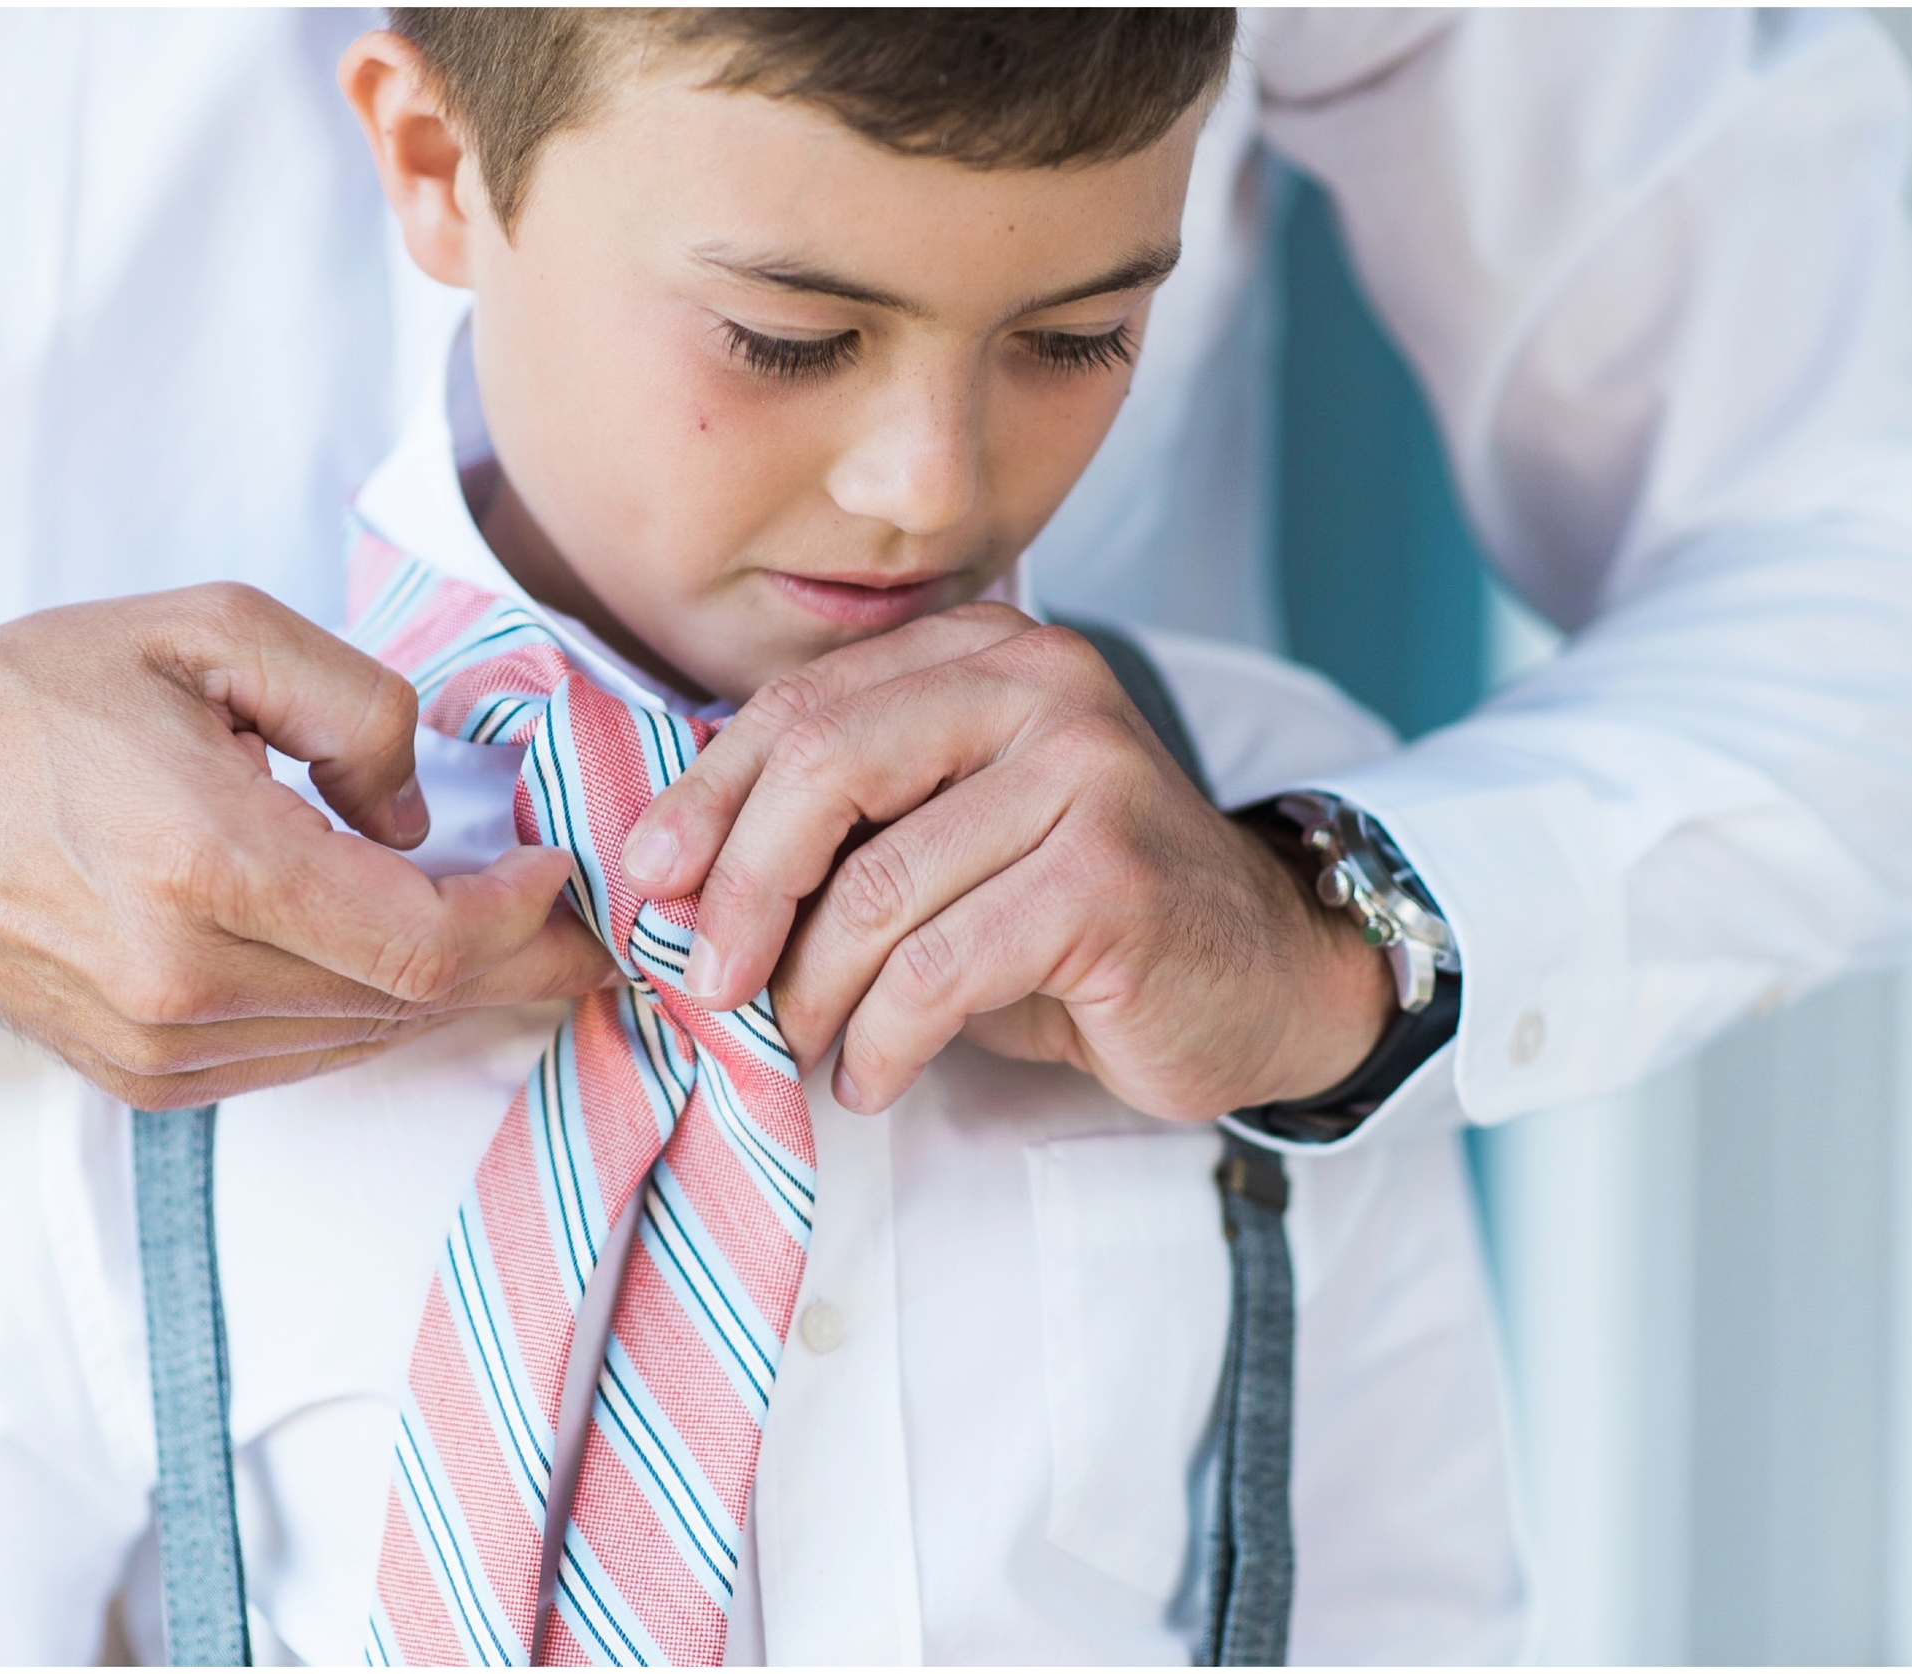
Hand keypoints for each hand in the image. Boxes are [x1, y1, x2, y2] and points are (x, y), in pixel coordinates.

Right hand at [0, 584, 617, 1106]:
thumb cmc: (40, 696)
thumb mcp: (212, 628)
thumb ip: (354, 705)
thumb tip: (419, 820)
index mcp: (207, 863)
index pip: (426, 941)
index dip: (523, 918)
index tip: (561, 866)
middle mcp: (186, 979)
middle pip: (414, 1003)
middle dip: (521, 962)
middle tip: (590, 925)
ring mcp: (162, 1045)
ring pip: (367, 1040)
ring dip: (452, 991)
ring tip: (512, 935)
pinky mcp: (145, 1077)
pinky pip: (305, 1059)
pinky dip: (370, 1013)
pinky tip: (401, 962)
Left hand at [616, 604, 1394, 1117]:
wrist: (1263, 977)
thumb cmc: (1076, 916)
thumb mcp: (949, 840)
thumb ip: (846, 824)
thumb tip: (677, 880)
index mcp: (986, 654)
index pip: (804, 705)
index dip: (707, 795)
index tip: (649, 880)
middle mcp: (1042, 686)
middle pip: (823, 770)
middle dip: (741, 891)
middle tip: (703, 984)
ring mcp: (1087, 774)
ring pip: (877, 890)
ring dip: (810, 994)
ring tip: (797, 1048)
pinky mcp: (1110, 880)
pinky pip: (939, 970)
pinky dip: (881, 1040)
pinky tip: (872, 1075)